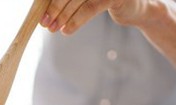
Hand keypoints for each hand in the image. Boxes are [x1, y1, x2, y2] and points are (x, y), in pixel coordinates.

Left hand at [41, 0, 159, 34]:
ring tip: (52, 29)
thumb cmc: (106, 1)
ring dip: (63, 15)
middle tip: (44, 22)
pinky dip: (76, 21)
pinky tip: (66, 31)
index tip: (39, 10)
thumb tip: (43, 8)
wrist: (137, 9)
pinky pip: (90, 8)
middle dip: (54, 6)